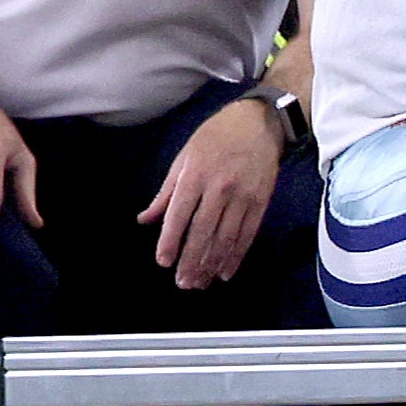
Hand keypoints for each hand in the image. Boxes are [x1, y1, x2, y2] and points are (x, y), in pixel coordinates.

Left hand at [138, 98, 283, 289]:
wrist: (258, 122)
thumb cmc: (216, 137)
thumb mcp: (184, 157)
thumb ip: (166, 192)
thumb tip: (145, 219)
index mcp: (195, 175)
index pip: (179, 215)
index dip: (170, 241)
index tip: (164, 262)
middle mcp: (219, 188)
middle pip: (202, 232)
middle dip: (191, 261)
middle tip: (183, 283)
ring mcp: (242, 195)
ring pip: (225, 238)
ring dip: (211, 264)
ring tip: (200, 283)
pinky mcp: (260, 201)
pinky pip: (247, 234)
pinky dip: (236, 256)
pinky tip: (225, 271)